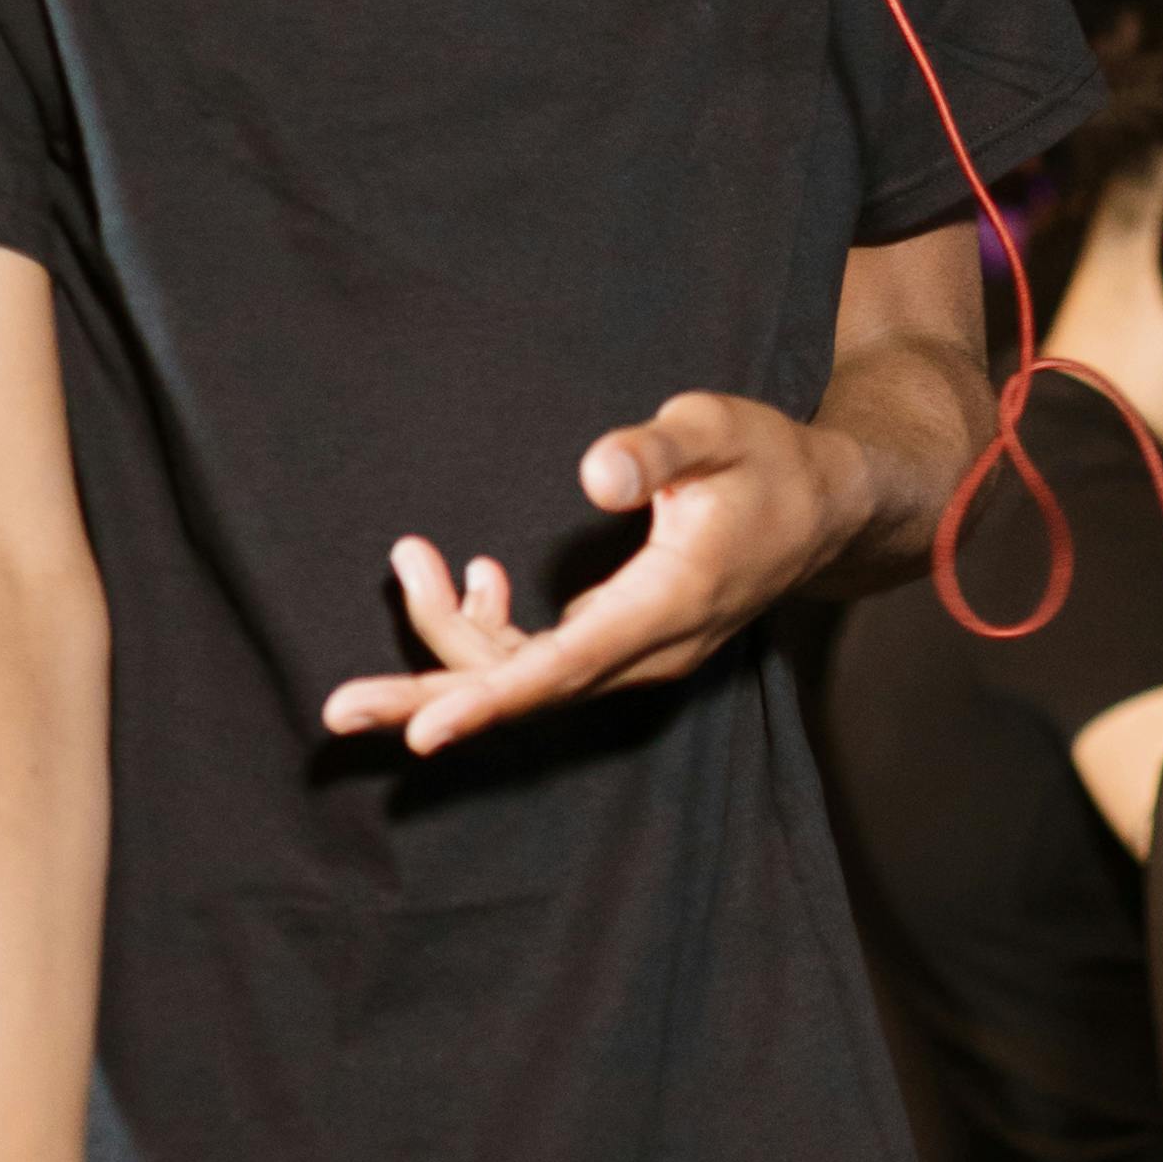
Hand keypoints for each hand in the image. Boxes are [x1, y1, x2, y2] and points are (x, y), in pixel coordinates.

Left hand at [319, 393, 863, 754]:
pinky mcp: (619, 647)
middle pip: (525, 694)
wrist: (823, 513)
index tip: (424, 731)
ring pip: (523, 678)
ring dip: (451, 636)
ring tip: (409, 557)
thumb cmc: (767, 464)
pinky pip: (539, 662)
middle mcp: (648, 652)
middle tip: (338, 710)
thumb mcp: (719, 430)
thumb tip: (591, 475)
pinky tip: (471, 575)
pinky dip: (489, 628)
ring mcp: (633, 657)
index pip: (566, 666)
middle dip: (429, 701)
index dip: (490, 697)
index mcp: (670, 605)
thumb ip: (657, 450)